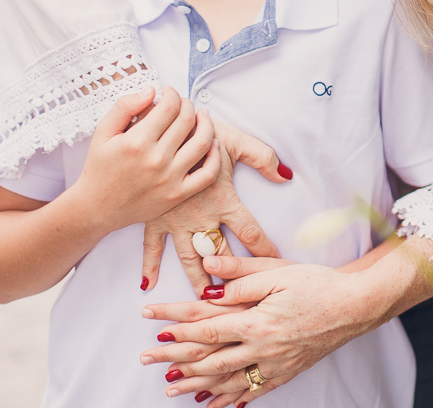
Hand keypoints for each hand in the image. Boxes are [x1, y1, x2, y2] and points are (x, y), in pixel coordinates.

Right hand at [73, 87, 218, 232]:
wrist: (97, 208)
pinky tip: (213, 143)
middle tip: (183, 103)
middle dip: (188, 105)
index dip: (173, 94)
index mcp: (136, 142)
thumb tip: (151, 90)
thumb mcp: (102, 132)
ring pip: (203, 143)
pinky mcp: (178, 194)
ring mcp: (169, 178)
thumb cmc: (99, 167)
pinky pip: (208, 173)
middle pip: (187, 121)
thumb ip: (124, 107)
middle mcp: (156, 159)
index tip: (169, 92)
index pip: (169, 107)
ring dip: (207, 124)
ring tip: (202, 116)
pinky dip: (215, 156)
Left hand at [141, 256, 384, 405]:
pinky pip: (254, 391)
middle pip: (209, 358)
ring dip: (196, 384)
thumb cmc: (320, 284)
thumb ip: (242, 274)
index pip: (205, 325)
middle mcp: (262, 348)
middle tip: (148, 360)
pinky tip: (216, 404)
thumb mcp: (280, 271)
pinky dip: (232, 399)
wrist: (357, 306)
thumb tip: (208, 269)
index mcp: (256, 321)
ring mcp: (274, 364)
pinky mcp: (287, 371)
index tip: (151, 320)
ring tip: (171, 387)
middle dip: (175, 359)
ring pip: (227, 380)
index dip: (175, 323)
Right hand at [142, 122, 289, 295]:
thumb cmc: (202, 132)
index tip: (276, 265)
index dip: (266, 251)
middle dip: (231, 279)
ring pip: (189, 259)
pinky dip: (149, 266)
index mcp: (224, 200)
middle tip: (240, 301)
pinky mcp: (154, 218)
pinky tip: (148, 285)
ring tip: (204, 302)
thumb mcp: (237, 141)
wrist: (162, 129)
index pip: (251, 234)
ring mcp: (175, 220)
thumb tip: (285, 175)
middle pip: (221, 256)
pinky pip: (151, 246)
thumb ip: (264, 158)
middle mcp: (200, 217)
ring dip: (197, 281)